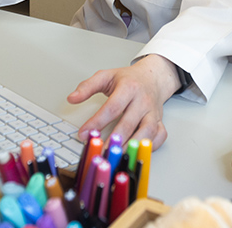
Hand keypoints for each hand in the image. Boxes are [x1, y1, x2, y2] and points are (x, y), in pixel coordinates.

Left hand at [66, 54, 180, 149]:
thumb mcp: (106, 76)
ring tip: (117, 155)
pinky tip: (136, 152)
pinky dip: (150, 146)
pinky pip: (159, 136)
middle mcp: (143, 101)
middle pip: (129, 123)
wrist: (153, 77)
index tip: (84, 133)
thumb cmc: (129, 79)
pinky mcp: (159, 122)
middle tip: (100, 150)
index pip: (112, 108)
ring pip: (147, 132)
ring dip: (132, 145)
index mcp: (129, 88)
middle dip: (114, 139)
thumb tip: (72, 98)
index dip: (97, 122)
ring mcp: (153, 112)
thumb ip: (87, 86)